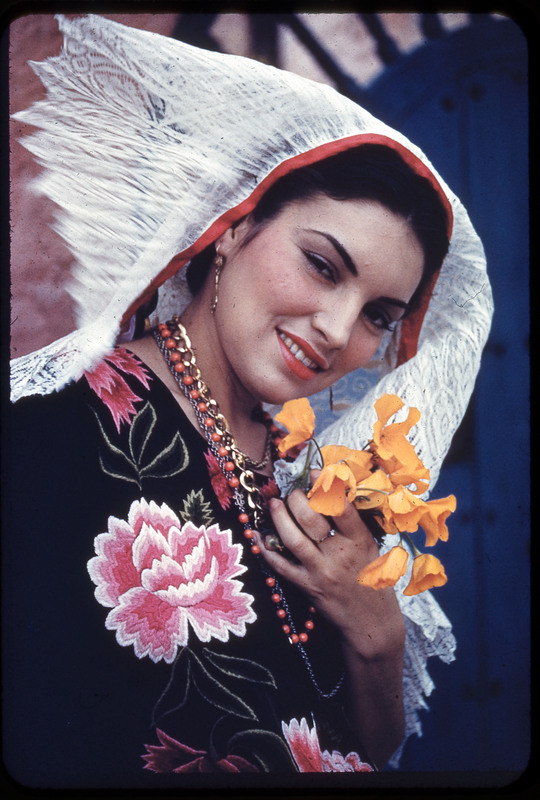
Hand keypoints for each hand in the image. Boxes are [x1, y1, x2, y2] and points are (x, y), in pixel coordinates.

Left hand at [259, 490, 404, 659]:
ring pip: (293, 539)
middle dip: (297, 500)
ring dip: (279, 518)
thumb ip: (352, 525)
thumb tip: (330, 493)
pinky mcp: (307, 587)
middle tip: (292, 492)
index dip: (326, 486)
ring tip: (275, 504)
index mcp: (360, 541)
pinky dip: (267, 550)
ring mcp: (322, 572)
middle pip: (312, 520)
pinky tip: (259, 536)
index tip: (314, 472)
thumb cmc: (372, 580)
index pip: (341, 507)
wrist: (372, 623)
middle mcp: (340, 554)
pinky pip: (281, 566)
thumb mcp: (370, 549)